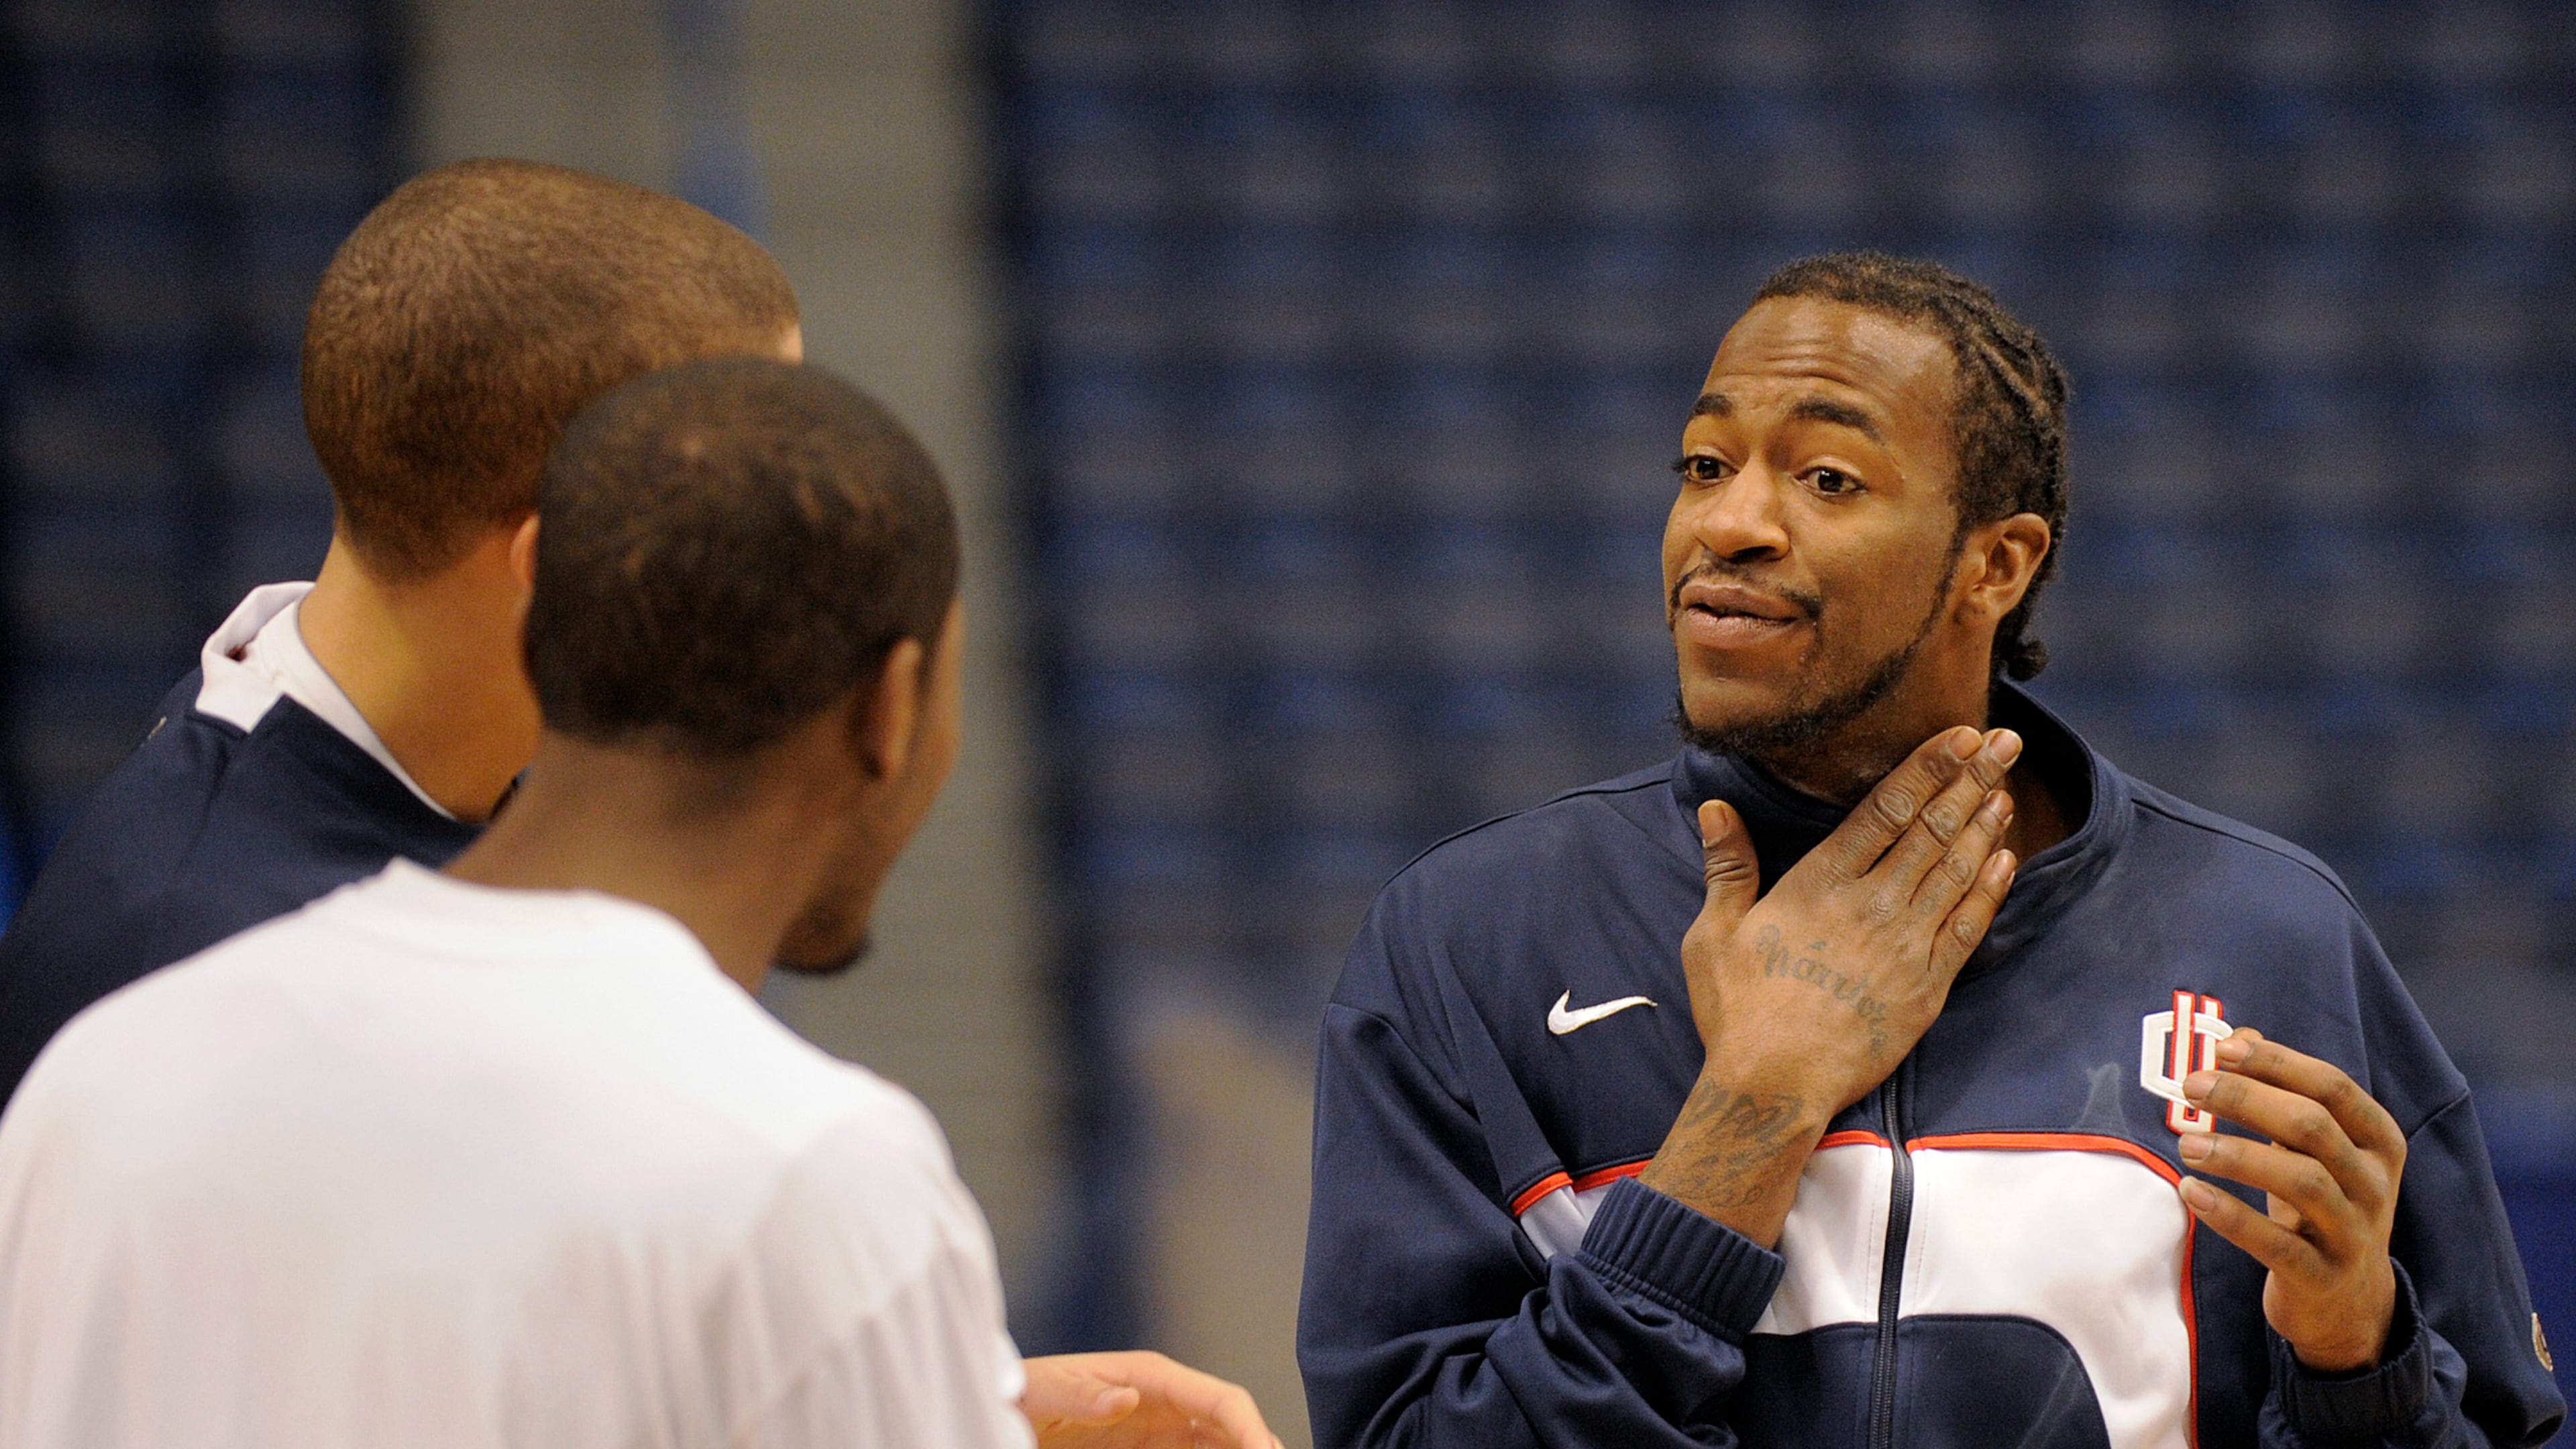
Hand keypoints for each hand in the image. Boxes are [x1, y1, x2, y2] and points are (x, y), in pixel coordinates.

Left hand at [1020, 1351, 1282, 1448]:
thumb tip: (1127, 1399)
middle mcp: (1166, 1400)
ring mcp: (1162, 1426)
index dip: (1250, 1427)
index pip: (1219, 1400)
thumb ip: (1086, 1395)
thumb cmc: (1029, 1390)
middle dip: (1257, 1445)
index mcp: (1152, 1377)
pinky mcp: (1150, 1448)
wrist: (1010, 1405)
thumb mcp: (1049, 1391)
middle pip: (1230, 1423)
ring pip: (1219, 1443)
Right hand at [1641, 725, 2020, 1241]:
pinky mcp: (1927, 986)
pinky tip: (2005, 859)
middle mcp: (1871, 904)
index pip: (1886, 808)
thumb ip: (1727, 867)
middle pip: (1932, 828)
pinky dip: (1991, 889)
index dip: (1928, 767)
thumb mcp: (1715, 933)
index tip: (1962, 736)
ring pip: (1957, 870)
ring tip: (2006, 788)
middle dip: (1971, 780)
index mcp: (1820, 883)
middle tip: (2006, 743)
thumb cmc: (1738, 1010)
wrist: (1775, 1084)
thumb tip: (1715, 807)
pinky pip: (1969, 926)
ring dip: (1985, 825)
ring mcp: (1906, 945)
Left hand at [2177, 1027, 2404, 1372]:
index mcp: (2378, 1142)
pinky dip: (2230, 1215)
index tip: (2221, 1048)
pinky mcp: (2322, 1277)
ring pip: (2301, 1180)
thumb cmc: (2320, 1207)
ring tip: (2185, 1143)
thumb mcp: (2313, 1151)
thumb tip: (2238, 1035)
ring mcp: (2354, 1232)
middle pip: (2313, 1125)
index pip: (2332, 1086)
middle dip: (2247, 1098)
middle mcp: (2374, 1183)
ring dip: (2236, 1155)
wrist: (2350, 1304)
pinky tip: (2190, 1192)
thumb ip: (2282, 1093)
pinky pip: (2275, 1243)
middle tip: (2191, 1087)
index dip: (2277, 1063)